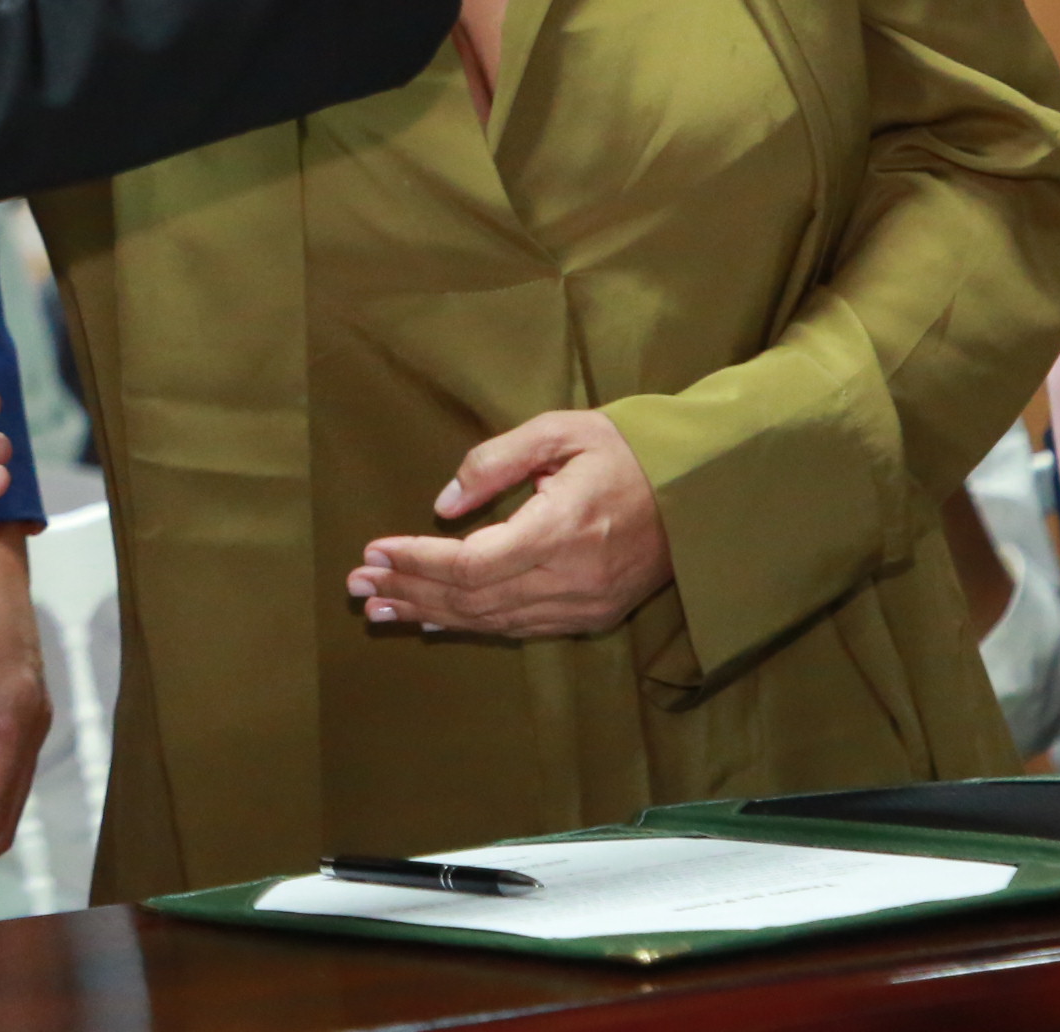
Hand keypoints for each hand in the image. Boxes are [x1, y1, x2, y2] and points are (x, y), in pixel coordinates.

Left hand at [345, 409, 671, 638]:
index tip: (373, 550)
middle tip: (357, 583)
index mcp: (563, 530)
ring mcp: (584, 606)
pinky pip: (518, 629)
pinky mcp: (591, 617)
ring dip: (430, 614)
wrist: (701, 491)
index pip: (472, 564)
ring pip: (491, 622)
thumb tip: (444, 503)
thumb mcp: (561, 431)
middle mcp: (572, 579)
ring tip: (379, 607)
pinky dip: (470, 625)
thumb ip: (496, 460)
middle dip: (409, 591)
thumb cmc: (628, 451)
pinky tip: (433, 621)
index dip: (417, 562)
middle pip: (473, 600)